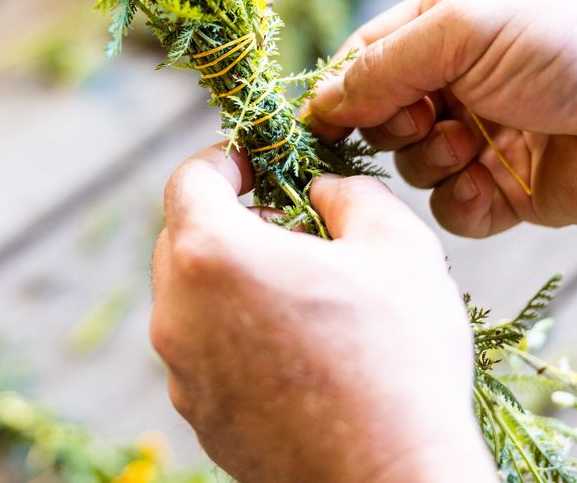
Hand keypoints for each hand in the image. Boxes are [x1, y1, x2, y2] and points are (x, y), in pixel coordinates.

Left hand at [150, 145, 493, 482]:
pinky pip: (203, 351)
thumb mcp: (397, 246)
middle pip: (182, 238)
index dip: (223, 160)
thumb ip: (350, 193)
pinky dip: (234, 333)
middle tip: (291, 231)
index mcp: (212, 255)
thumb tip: (322, 190)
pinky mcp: (198, 415)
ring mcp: (181, 371)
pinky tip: (295, 351)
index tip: (256, 165)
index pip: (189, 180)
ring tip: (301, 295)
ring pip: (191, 298)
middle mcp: (177, 312)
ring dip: (232, 280)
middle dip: (229, 220)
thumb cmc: (399, 362)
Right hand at [309, 0, 576, 236]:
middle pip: (380, 115)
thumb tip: (318, 104)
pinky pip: (452, 208)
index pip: (365, 58)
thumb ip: (381, 66)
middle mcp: (459, 77)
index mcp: (446, 22)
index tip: (320, 124)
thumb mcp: (463, 29)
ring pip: (412, 164)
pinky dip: (462, 203)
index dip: (339, 91)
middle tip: (425, 120)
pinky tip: (490, 186)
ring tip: (472, 146)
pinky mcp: (508, 187)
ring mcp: (483, 133)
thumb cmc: (571, 43)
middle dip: (390, 126)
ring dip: (430, 162)